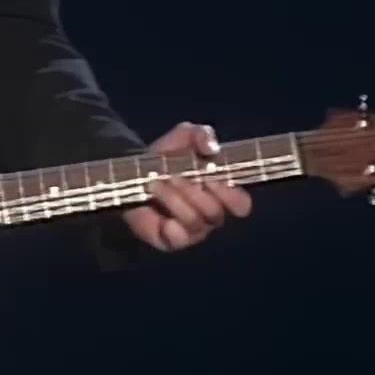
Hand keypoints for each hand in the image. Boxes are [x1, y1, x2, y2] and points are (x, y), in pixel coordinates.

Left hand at [120, 122, 252, 252]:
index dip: (231, 195)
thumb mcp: (183, 137)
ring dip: (174, 200)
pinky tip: (158, 211)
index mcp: (221, 192)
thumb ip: (200, 135)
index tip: (211, 177)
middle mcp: (211, 214)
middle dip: (194, 192)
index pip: (241, 204)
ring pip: (195, 222)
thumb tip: (212, 147)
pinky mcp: (171, 240)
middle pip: (216, 213)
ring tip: (155, 183)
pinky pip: (178, 239)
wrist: (133, 173)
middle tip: (173, 175)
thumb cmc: (168, 156)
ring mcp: (193, 230)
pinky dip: (170, 226)